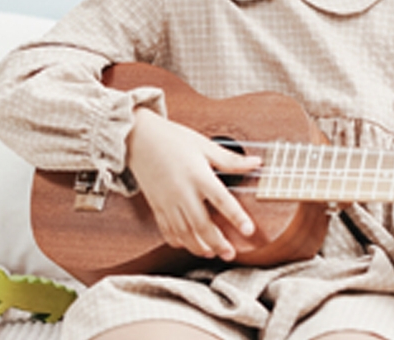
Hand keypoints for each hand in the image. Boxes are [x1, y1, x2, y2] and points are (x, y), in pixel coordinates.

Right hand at [125, 107, 261, 260]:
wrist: (137, 138)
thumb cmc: (172, 139)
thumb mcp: (204, 145)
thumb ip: (230, 159)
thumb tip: (256, 163)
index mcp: (198, 175)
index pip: (222, 200)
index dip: (237, 217)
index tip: (248, 231)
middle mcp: (182, 192)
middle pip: (201, 225)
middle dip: (217, 243)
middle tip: (230, 254)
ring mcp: (167, 201)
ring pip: (184, 233)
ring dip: (198, 247)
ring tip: (212, 253)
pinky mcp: (156, 206)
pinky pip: (167, 230)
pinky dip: (178, 241)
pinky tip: (188, 244)